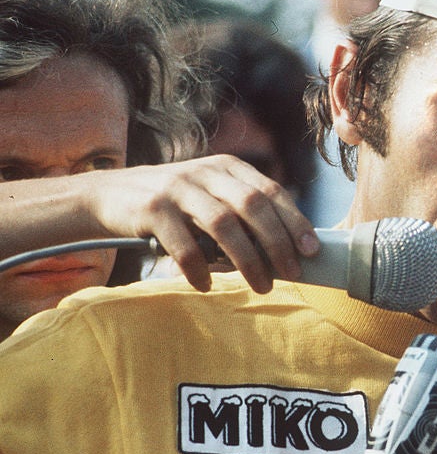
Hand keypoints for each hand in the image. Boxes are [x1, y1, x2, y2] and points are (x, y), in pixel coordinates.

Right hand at [86, 155, 318, 292]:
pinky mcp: (152, 207)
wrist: (107, 195)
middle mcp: (206, 172)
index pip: (271, 191)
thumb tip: (288, 249)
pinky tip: (206, 285)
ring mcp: (178, 187)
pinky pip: (184, 244)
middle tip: (293, 273)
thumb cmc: (173, 205)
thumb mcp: (210, 195)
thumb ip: (242, 213)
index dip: (294, 220)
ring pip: (224, 224)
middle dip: (278, 242)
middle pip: (253, 206)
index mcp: (228, 167)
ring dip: (248, 260)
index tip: (312, 250)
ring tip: (261, 285)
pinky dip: (199, 269)